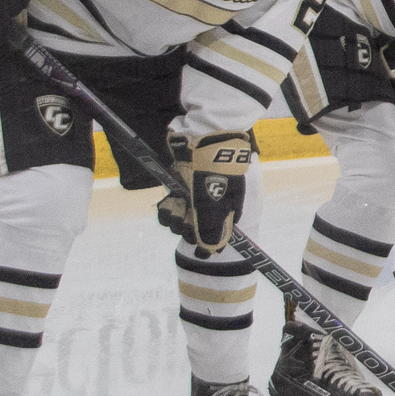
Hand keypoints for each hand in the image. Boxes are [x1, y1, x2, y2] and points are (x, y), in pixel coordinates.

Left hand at [155, 130, 253, 248]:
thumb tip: (209, 253)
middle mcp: (211, 205)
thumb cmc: (213, 176)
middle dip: (187, 228)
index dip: (206, 243)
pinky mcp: (179, 187)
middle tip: (184, 220)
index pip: (216, 236)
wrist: (202, 142)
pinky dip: (166, 207)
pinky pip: (169, 206)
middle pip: (195, 229)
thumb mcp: (214, 208)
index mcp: (227, 210)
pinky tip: (167, 202)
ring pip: (180, 219)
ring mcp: (194, 196)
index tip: (198, 247)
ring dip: (174, 218)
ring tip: (175, 207)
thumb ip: (211, 233)